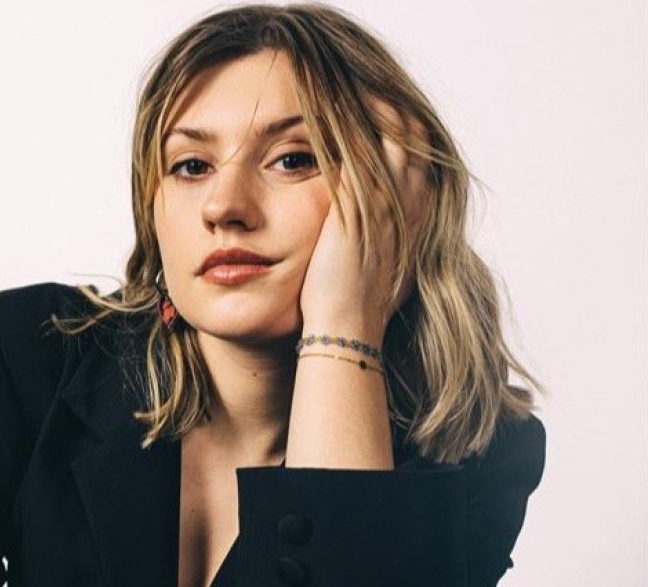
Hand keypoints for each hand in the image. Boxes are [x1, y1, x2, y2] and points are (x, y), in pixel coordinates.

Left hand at [299, 96, 431, 340]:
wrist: (347, 328)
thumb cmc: (359, 310)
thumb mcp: (388, 273)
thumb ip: (393, 246)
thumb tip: (390, 243)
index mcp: (418, 221)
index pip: (420, 162)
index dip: (406, 138)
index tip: (386, 122)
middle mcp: (410, 207)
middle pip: (412, 140)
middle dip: (392, 114)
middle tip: (368, 93)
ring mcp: (386, 205)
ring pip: (390, 137)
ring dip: (373, 112)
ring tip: (353, 90)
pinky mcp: (356, 206)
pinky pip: (358, 151)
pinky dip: (350, 128)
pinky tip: (333, 109)